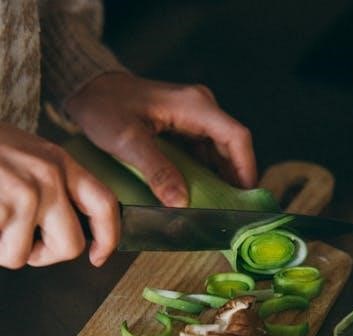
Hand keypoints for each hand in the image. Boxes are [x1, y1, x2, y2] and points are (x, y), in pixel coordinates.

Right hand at [0, 123, 118, 268]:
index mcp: (59, 162)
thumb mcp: (24, 155)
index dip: (108, 238)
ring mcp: (23, 191)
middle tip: (18, 241)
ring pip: (21, 255)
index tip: (98, 256)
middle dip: (42, 254)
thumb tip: (69, 229)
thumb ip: (51, 186)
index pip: (104, 204)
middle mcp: (48, 175)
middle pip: (70, 246)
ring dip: (0, 247)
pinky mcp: (0, 206)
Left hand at [65, 73, 257, 206]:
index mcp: (195, 106)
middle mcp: (201, 107)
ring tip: (218, 207)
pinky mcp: (185, 125)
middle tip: (232, 211)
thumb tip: (181, 203)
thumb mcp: (128, 142)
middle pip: (232, 146)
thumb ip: (157, 171)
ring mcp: (194, 116)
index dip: (246, 169)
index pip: (237, 138)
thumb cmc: (104, 108)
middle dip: (235, 179)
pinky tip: (200, 193)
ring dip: (221, 177)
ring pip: (220, 151)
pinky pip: (205, 151)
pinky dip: (207, 172)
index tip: (246, 199)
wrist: (88, 90)